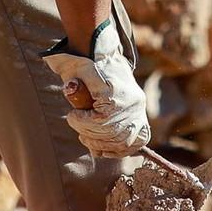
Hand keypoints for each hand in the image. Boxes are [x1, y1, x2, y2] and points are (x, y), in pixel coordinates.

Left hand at [41, 20, 150, 157]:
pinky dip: (120, 149)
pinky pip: (136, 141)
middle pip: (111, 132)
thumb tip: (69, 89)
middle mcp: (132, 102)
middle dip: (89, 134)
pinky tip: (103, 149)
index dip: (82, 123)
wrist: (108, 61)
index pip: (100, 120)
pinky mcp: (142, 119)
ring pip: (123, 141)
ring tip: (86, 138)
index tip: (72, 115)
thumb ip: (72, 81)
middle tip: (78, 126)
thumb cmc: (89, 66)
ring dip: (101, 145)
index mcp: (116, 90)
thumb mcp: (78, 69)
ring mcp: (139, 112)